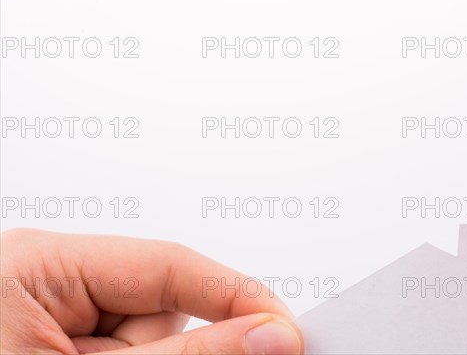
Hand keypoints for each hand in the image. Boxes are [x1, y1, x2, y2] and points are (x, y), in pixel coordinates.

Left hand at [0, 229, 302, 353]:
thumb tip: (266, 336)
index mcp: (37, 268)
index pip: (168, 265)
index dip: (235, 294)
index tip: (284, 332)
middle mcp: (45, 287)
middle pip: (158, 311)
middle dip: (176, 354)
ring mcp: (51, 323)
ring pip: (146, 345)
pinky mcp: (57, 346)